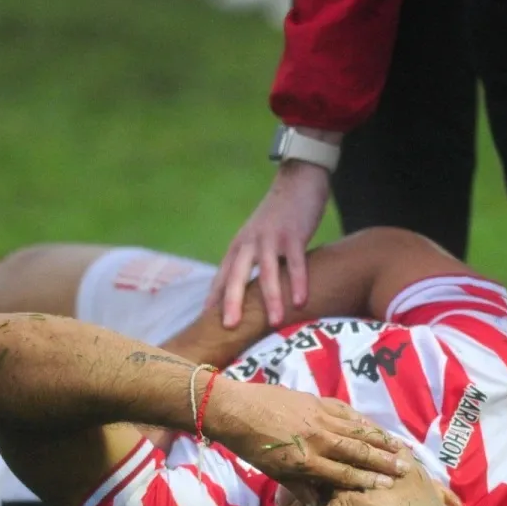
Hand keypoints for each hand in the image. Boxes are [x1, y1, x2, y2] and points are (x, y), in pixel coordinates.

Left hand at [207, 160, 330, 328]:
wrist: (298, 177)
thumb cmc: (280, 214)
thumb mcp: (259, 236)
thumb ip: (254, 260)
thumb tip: (250, 291)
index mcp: (240, 245)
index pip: (222, 276)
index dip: (214, 299)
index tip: (205, 324)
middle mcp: (250, 242)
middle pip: (236, 275)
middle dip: (232, 302)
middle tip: (229, 327)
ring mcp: (272, 238)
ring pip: (268, 271)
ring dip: (271, 298)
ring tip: (274, 322)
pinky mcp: (294, 234)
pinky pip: (296, 262)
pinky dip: (298, 281)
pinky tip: (301, 301)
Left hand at [207, 379, 408, 491]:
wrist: (235, 409)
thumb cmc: (252, 446)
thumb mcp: (275, 473)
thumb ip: (302, 489)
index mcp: (305, 461)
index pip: (343, 474)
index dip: (367, 481)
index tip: (387, 487)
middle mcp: (316, 439)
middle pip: (357, 452)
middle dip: (382, 462)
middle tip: (405, 468)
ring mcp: (318, 417)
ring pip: (356, 430)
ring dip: (380, 439)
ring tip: (400, 448)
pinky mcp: (315, 401)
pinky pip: (345, 412)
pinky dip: (362, 420)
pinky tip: (374, 426)